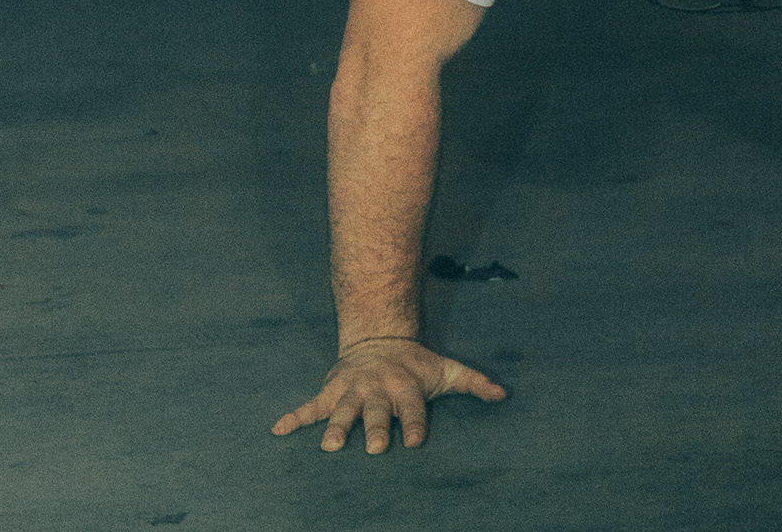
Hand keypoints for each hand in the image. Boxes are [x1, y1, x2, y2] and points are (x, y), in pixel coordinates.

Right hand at [272, 335, 505, 454]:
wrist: (380, 336)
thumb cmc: (416, 363)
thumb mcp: (445, 369)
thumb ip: (473, 382)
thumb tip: (504, 395)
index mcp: (405, 386)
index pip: (413, 407)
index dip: (415, 423)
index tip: (415, 441)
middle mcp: (378, 388)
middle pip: (377, 411)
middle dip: (376, 427)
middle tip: (376, 445)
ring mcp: (352, 390)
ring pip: (343, 409)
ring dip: (337, 425)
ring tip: (331, 445)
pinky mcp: (332, 390)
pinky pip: (310, 405)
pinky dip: (294, 417)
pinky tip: (277, 430)